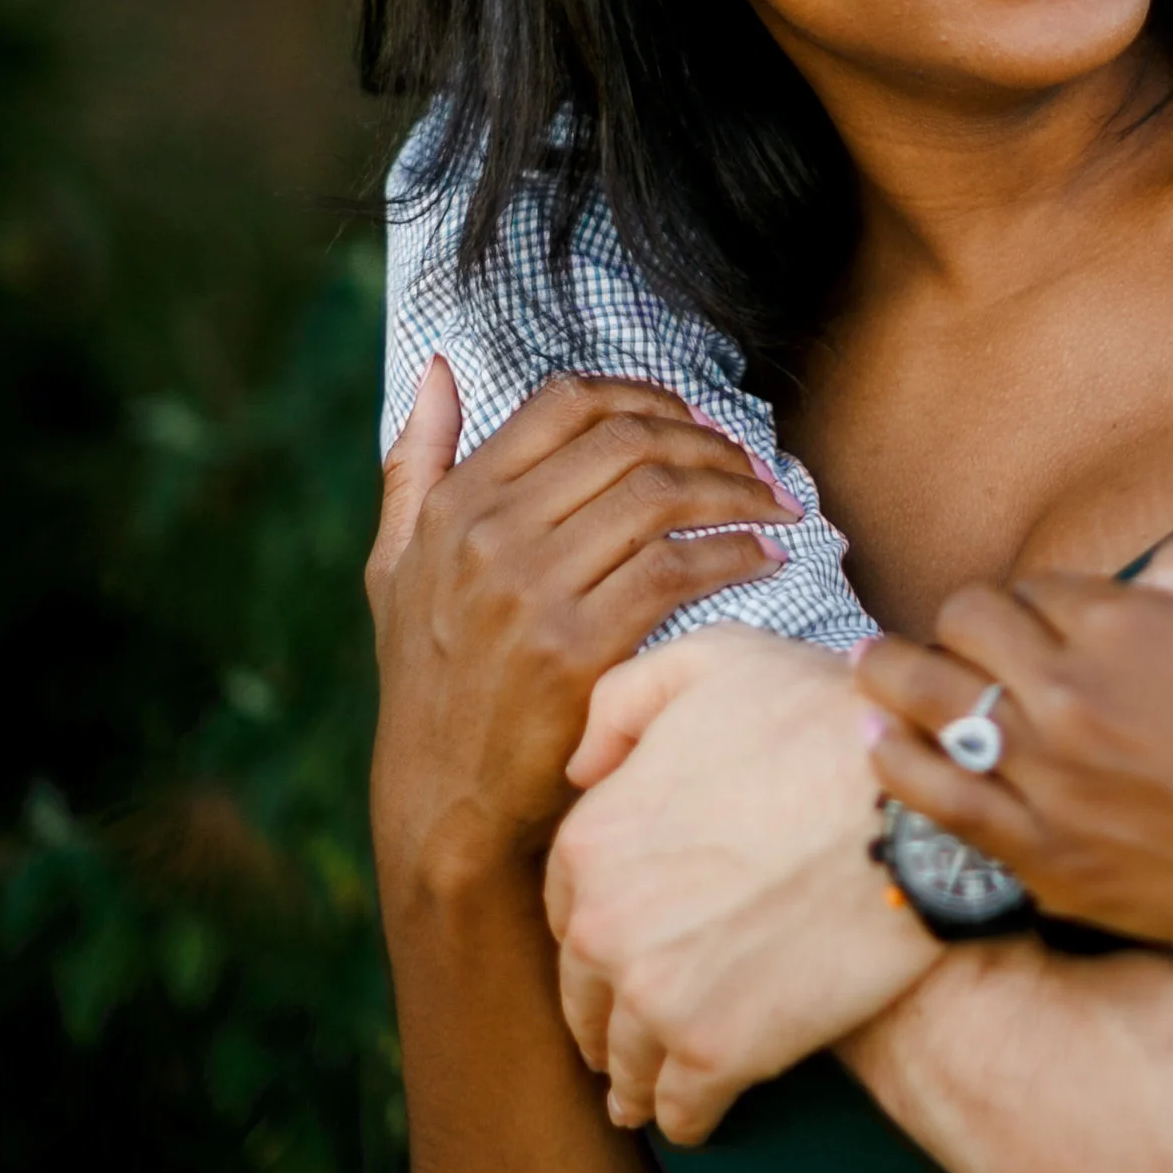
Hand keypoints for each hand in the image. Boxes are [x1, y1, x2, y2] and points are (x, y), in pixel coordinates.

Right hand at [366, 359, 792, 900]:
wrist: (442, 804)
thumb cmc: (431, 681)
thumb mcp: (398, 566)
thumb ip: (416, 464)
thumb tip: (436, 368)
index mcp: (454, 504)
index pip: (567, 401)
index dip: (646, 395)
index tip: (694, 419)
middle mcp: (488, 537)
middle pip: (628, 441)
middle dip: (709, 442)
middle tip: (754, 465)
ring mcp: (531, 594)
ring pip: (661, 496)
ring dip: (736, 491)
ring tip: (774, 505)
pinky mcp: (576, 652)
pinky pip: (677, 570)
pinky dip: (735, 553)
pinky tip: (764, 559)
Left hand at [545, 626, 940, 1141]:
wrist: (906, 805)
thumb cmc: (819, 721)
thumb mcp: (711, 663)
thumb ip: (624, 701)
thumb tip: (582, 768)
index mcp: (594, 838)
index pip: (567, 904)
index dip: (592, 922)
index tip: (613, 942)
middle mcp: (606, 926)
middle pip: (585, 992)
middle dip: (600, 1013)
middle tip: (619, 1034)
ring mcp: (658, 998)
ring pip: (626, 1061)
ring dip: (636, 1079)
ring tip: (647, 1092)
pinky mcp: (719, 1054)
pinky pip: (683, 1108)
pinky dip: (686, 1116)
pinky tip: (696, 1114)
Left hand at [860, 536, 1172, 963]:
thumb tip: (1143, 574)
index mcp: (1119, 623)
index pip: (1026, 588)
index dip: (1029, 599)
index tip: (1038, 617)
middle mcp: (1071, 696)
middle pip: (962, 632)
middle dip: (959, 627)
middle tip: (953, 636)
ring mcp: (1053, 784)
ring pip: (930, 708)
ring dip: (892, 679)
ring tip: (870, 669)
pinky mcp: (1051, 862)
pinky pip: (942, 802)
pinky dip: (898, 764)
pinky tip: (878, 743)